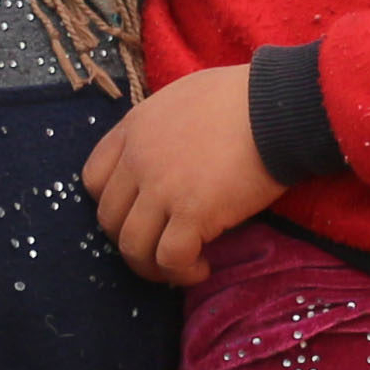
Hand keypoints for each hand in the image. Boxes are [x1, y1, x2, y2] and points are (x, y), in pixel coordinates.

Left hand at [83, 69, 283, 286]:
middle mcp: (138, 160)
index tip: (138, 214)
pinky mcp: (191, 213)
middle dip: (131, 240)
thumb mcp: (182, 97)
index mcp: (134, 129)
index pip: (92, 179)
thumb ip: (161, 127)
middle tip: (161, 246)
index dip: (112, 204)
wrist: (277, 106)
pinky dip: (183, 271)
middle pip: (108, 219)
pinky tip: (202, 267)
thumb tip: (170, 155)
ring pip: (133, 247)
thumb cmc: (242, 97)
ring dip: (152, 266)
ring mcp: (161, 188)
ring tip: (180, 266)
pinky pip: (170, 258)